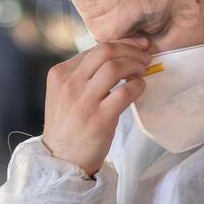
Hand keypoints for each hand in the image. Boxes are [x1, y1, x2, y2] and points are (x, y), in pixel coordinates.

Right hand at [41, 38, 151, 176]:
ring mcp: (84, 102)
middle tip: (144, 57)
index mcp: (59, 74)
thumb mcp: (64, 94)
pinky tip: (140, 88)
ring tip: (142, 72)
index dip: (121, 44)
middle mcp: (69, 84)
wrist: (62, 159)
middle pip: (105, 51)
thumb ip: (82, 75)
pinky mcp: (99, 119)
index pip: (94, 48)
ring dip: (135, 66)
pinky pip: (125, 92)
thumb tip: (117, 56)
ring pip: (115, 67)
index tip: (137, 46)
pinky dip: (137, 86)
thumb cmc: (68, 125)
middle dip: (130, 50)